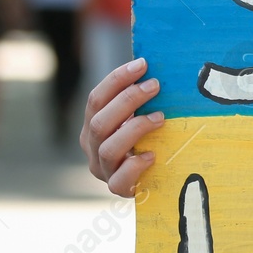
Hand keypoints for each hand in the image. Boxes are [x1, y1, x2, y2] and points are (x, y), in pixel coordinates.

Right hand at [80, 57, 165, 196]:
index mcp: (92, 126)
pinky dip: (135, 166)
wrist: (148, 178)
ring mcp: (103, 170)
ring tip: (160, 117)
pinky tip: (152, 155)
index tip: (142, 64)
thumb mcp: (135, 117)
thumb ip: (138, 99)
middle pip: (100, 121)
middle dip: (128, 99)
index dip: (117, 80)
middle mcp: (92, 147)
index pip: (95, 99)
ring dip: (135, 129)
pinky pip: (119, 180)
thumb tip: (154, 66)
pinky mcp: (117, 188)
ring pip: (109, 149)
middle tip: (155, 85)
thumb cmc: (144, 139)